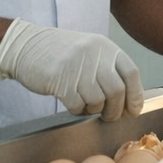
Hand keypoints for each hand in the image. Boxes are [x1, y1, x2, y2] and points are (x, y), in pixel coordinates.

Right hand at [0, 18, 143, 120]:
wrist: (27, 45)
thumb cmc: (61, 52)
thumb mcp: (90, 51)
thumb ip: (108, 69)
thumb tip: (128, 99)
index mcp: (105, 47)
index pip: (131, 73)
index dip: (135, 95)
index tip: (134, 109)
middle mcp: (94, 55)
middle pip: (117, 90)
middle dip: (116, 110)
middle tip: (110, 116)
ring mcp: (77, 67)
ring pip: (98, 100)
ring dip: (95, 110)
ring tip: (88, 106)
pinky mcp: (59, 80)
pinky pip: (77, 105)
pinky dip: (79, 110)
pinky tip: (74, 105)